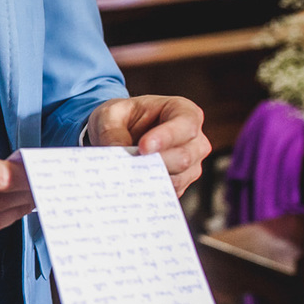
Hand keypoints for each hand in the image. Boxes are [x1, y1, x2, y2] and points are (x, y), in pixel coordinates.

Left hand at [86, 95, 211, 195]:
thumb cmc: (120, 117)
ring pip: (177, 179)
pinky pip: (168, 192)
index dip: (166, 137)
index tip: (143, 148)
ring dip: (149, 178)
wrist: (119, 133)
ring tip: (125, 172)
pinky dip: (148, 190)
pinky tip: (130, 184)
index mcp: (183, 111)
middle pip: (184, 158)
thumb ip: (112, 132)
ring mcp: (191, 164)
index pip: (185, 125)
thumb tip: (118, 156)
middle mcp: (194, 139)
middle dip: (154, 163)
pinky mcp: (180, 183)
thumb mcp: (109, 115)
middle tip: (126, 164)